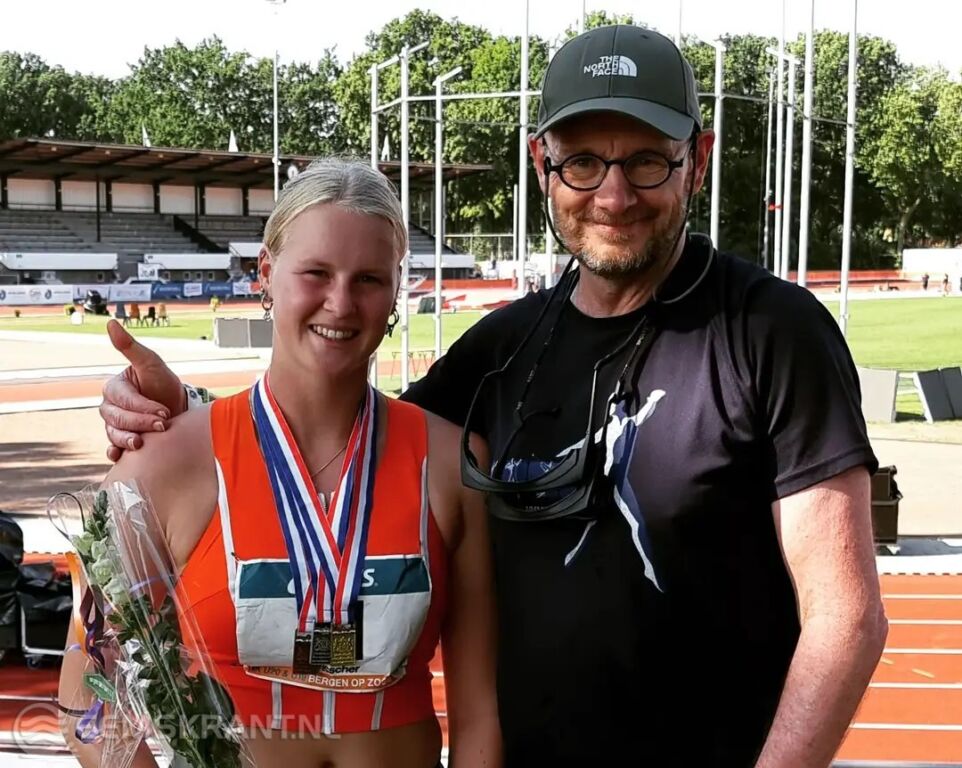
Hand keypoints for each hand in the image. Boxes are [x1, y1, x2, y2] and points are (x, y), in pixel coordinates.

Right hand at [101, 320, 186, 461]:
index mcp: (114, 387)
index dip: (142, 406)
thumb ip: (131, 347)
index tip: (164, 411)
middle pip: (117, 418)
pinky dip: (115, 453)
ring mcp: (113, 425)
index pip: (123, 399)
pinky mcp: (120, 441)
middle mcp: (110, 407)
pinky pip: (112, 449)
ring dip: (128, 440)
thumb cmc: (163, 383)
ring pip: (114, 434)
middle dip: (141, 422)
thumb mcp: (151, 363)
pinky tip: (122, 456)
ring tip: (145, 443)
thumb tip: (111, 323)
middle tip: (163, 425)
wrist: (178, 406)